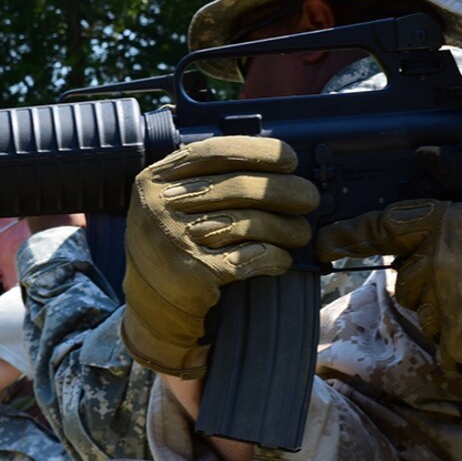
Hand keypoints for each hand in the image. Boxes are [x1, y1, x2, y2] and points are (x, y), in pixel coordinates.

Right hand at [122, 136, 320, 376]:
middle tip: (309, 198)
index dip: (258, 152)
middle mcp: (158, 206)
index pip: (213, 152)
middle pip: (237, 186)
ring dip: (285, 227)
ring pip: (246, 222)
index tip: (290, 159)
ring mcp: (173, 241)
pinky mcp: (193, 273)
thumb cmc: (174, 248)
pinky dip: (273, 258)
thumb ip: (204, 179)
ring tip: (301, 232)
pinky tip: (282, 259)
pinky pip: (249, 257)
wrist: (152, 308)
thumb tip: (272, 162)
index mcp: (156, 181)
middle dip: (284, 191)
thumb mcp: (171, 204)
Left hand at [319, 187, 461, 373]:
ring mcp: (440, 305)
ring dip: (447, 312)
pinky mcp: (452, 342)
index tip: (324, 243)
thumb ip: (460, 175)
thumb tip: (426, 152)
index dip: (347, 236)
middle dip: (431, 279)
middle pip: (406, 278)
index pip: (379, 229)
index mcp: (440, 225)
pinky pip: (444, 348)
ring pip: (424, 314)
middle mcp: (432, 264)